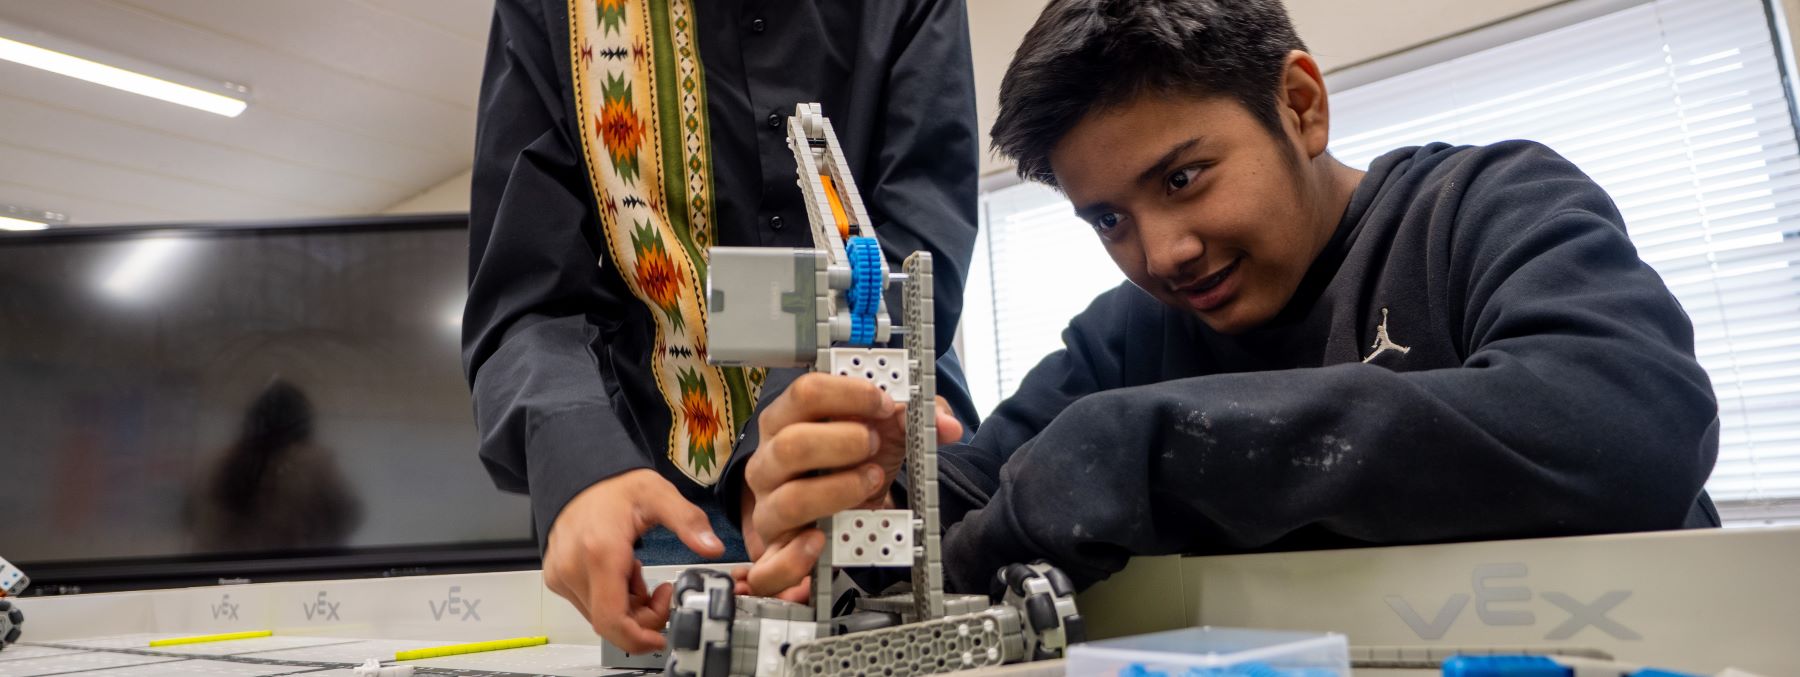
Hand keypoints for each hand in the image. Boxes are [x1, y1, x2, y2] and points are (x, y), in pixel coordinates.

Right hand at [542, 468, 723, 652]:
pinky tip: (623, 574)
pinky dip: (612, 599)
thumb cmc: (615, 487)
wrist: (578, 476)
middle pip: (611, 622)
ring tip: (640, 576)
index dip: (638, 638)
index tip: (660, 636)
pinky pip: (588, 605)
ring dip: (628, 608)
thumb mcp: (659, 494)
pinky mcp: (558, 578)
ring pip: (600, 617)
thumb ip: (688, 521)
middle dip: (643, 618)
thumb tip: (712, 547)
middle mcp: (575, 568)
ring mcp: (562, 575)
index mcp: (600, 552)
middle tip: (662, 592)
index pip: (612, 619)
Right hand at [740, 373, 962, 595]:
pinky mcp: (774, 552)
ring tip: (870, 482)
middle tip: (874, 443)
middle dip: (842, 442)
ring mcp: (769, 507)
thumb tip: (946, 424)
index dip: (849, 394)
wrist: (842, 509)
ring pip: (789, 501)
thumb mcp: (884, 431)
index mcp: (786, 420)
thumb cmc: (852, 462)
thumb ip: (914, 417)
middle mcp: (768, 461)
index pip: (805, 393)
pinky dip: (796, 559)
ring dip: (837, 491)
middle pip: (791, 445)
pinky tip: (821, 543)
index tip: (884, 403)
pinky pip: (770, 566)